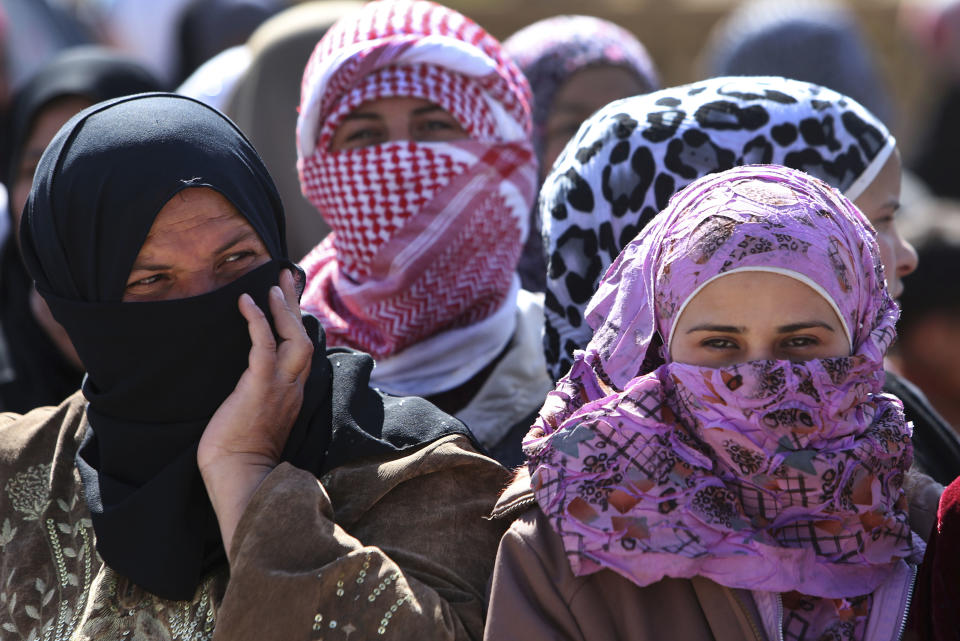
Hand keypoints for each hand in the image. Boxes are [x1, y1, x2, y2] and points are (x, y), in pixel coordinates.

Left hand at [197, 268, 313, 553]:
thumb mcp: (259, 420)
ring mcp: (280, 386)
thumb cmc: (242, 456)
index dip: (297, 323)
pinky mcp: (260, 386)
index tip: (290, 301)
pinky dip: (257, 321)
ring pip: (292, 337)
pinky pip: (263, 345)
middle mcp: (294, 386)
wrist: (241, 476)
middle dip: (295, 304)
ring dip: (284, 308)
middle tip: (287, 276)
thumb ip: (263, 399)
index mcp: (294, 394)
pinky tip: (247, 302)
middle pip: (304, 336)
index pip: (301, 351)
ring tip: (273, 283)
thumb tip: (250, 386)